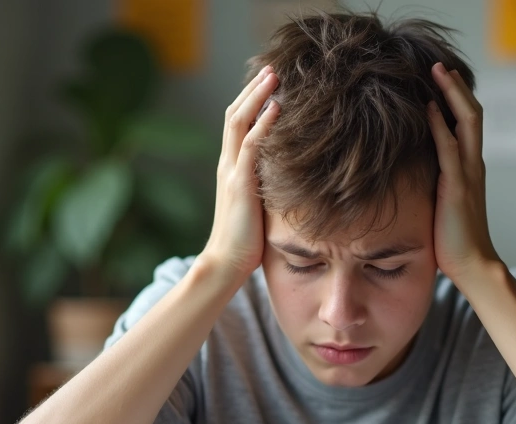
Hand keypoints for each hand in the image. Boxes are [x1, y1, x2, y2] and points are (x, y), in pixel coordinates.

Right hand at [200, 66, 280, 275]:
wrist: (225, 264)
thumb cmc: (245, 242)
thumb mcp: (257, 206)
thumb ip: (266, 186)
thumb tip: (290, 177)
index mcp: (230, 168)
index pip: (236, 124)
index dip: (250, 100)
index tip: (267, 82)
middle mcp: (227, 164)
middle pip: (235, 114)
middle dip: (253, 89)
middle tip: (272, 67)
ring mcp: (231, 172)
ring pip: (239, 122)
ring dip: (257, 96)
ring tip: (274, 75)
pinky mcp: (240, 185)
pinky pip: (250, 146)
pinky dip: (263, 124)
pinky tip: (276, 108)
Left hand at [426, 62, 499, 283]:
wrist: (473, 266)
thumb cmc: (454, 241)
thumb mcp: (443, 204)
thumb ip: (435, 185)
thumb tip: (414, 174)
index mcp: (471, 169)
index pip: (469, 124)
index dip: (458, 99)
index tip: (442, 80)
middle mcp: (474, 166)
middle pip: (472, 114)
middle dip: (457, 87)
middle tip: (441, 65)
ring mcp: (469, 175)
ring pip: (467, 122)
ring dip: (452, 95)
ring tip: (438, 72)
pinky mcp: (457, 188)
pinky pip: (450, 149)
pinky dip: (440, 125)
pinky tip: (429, 108)